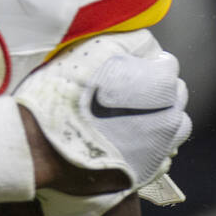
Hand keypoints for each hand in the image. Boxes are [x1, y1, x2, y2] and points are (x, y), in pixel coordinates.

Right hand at [15, 31, 190, 192]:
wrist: (39, 147)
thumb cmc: (60, 97)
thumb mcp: (91, 53)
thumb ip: (129, 43)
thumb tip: (147, 45)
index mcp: (158, 86)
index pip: (166, 65)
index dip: (144, 63)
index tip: (123, 68)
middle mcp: (166, 118)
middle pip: (175, 95)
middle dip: (156, 90)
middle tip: (124, 91)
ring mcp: (158, 148)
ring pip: (175, 126)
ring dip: (159, 118)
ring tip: (128, 117)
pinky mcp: (146, 172)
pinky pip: (162, 155)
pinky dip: (150, 145)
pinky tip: (125, 141)